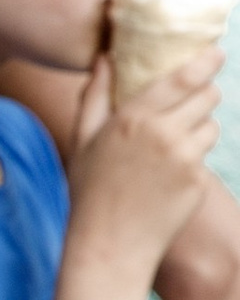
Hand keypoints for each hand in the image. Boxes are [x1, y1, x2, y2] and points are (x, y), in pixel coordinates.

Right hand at [70, 44, 221, 272]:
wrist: (109, 246)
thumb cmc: (90, 192)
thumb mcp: (83, 140)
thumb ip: (95, 96)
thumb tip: (104, 58)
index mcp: (133, 119)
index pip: (183, 79)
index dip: (205, 62)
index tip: (216, 52)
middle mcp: (163, 134)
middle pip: (207, 97)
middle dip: (204, 95)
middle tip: (192, 102)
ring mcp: (185, 159)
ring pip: (211, 127)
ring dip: (199, 129)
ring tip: (172, 148)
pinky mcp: (198, 182)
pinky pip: (205, 157)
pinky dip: (193, 160)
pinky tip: (169, 177)